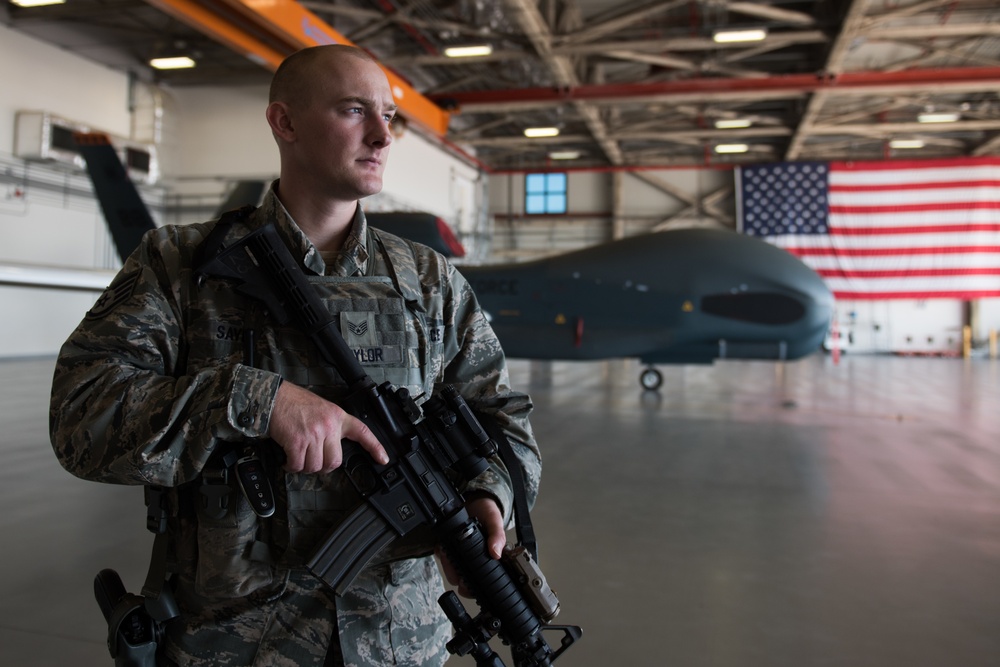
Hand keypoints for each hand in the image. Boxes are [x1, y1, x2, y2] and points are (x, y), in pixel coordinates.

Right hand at [268, 381, 387, 472]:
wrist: (275, 397)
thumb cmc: (295, 403)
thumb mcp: (323, 409)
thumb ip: (331, 427)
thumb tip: (331, 448)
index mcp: (338, 417)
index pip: (363, 432)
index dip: (375, 447)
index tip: (383, 459)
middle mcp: (329, 426)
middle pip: (334, 461)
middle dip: (322, 466)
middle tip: (313, 460)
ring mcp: (313, 434)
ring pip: (315, 466)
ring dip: (304, 467)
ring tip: (297, 457)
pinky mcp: (297, 441)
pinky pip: (297, 465)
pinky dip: (291, 466)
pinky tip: (288, 460)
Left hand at [438, 496, 505, 596]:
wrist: (474, 497)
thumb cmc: (487, 510)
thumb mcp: (494, 520)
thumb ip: (497, 535)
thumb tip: (496, 553)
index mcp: (489, 558)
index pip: (483, 581)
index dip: (472, 586)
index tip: (464, 583)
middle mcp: (476, 559)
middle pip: (463, 579)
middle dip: (454, 574)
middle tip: (452, 563)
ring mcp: (463, 554)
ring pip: (451, 571)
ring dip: (446, 564)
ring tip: (445, 551)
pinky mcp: (451, 546)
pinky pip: (443, 556)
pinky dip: (440, 553)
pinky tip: (442, 546)